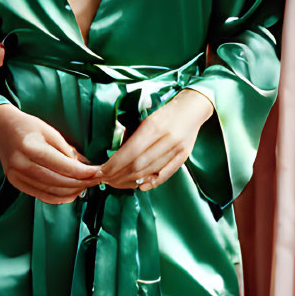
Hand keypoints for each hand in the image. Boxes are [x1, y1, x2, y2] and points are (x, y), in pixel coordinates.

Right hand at [0, 103, 102, 204]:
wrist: (1, 128)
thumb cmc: (27, 126)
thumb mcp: (49, 130)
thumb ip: (66, 149)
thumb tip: (86, 166)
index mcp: (30, 147)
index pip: (61, 165)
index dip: (82, 172)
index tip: (98, 172)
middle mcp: (21, 164)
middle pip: (57, 181)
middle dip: (80, 183)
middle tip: (96, 181)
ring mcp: (16, 176)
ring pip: (50, 191)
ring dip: (72, 192)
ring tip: (86, 187)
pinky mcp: (16, 183)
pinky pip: (41, 195)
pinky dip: (59, 197)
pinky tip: (72, 193)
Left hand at [96, 88, 214, 192]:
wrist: (192, 109)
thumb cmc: (165, 112)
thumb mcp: (146, 118)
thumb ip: (133, 136)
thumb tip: (117, 157)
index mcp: (154, 126)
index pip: (130, 152)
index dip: (114, 165)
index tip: (101, 171)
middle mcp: (166, 139)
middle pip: (138, 165)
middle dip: (118, 175)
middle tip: (105, 179)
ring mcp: (176, 150)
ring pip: (149, 172)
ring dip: (130, 181)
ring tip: (116, 183)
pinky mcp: (183, 158)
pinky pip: (165, 175)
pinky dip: (151, 183)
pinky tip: (139, 186)